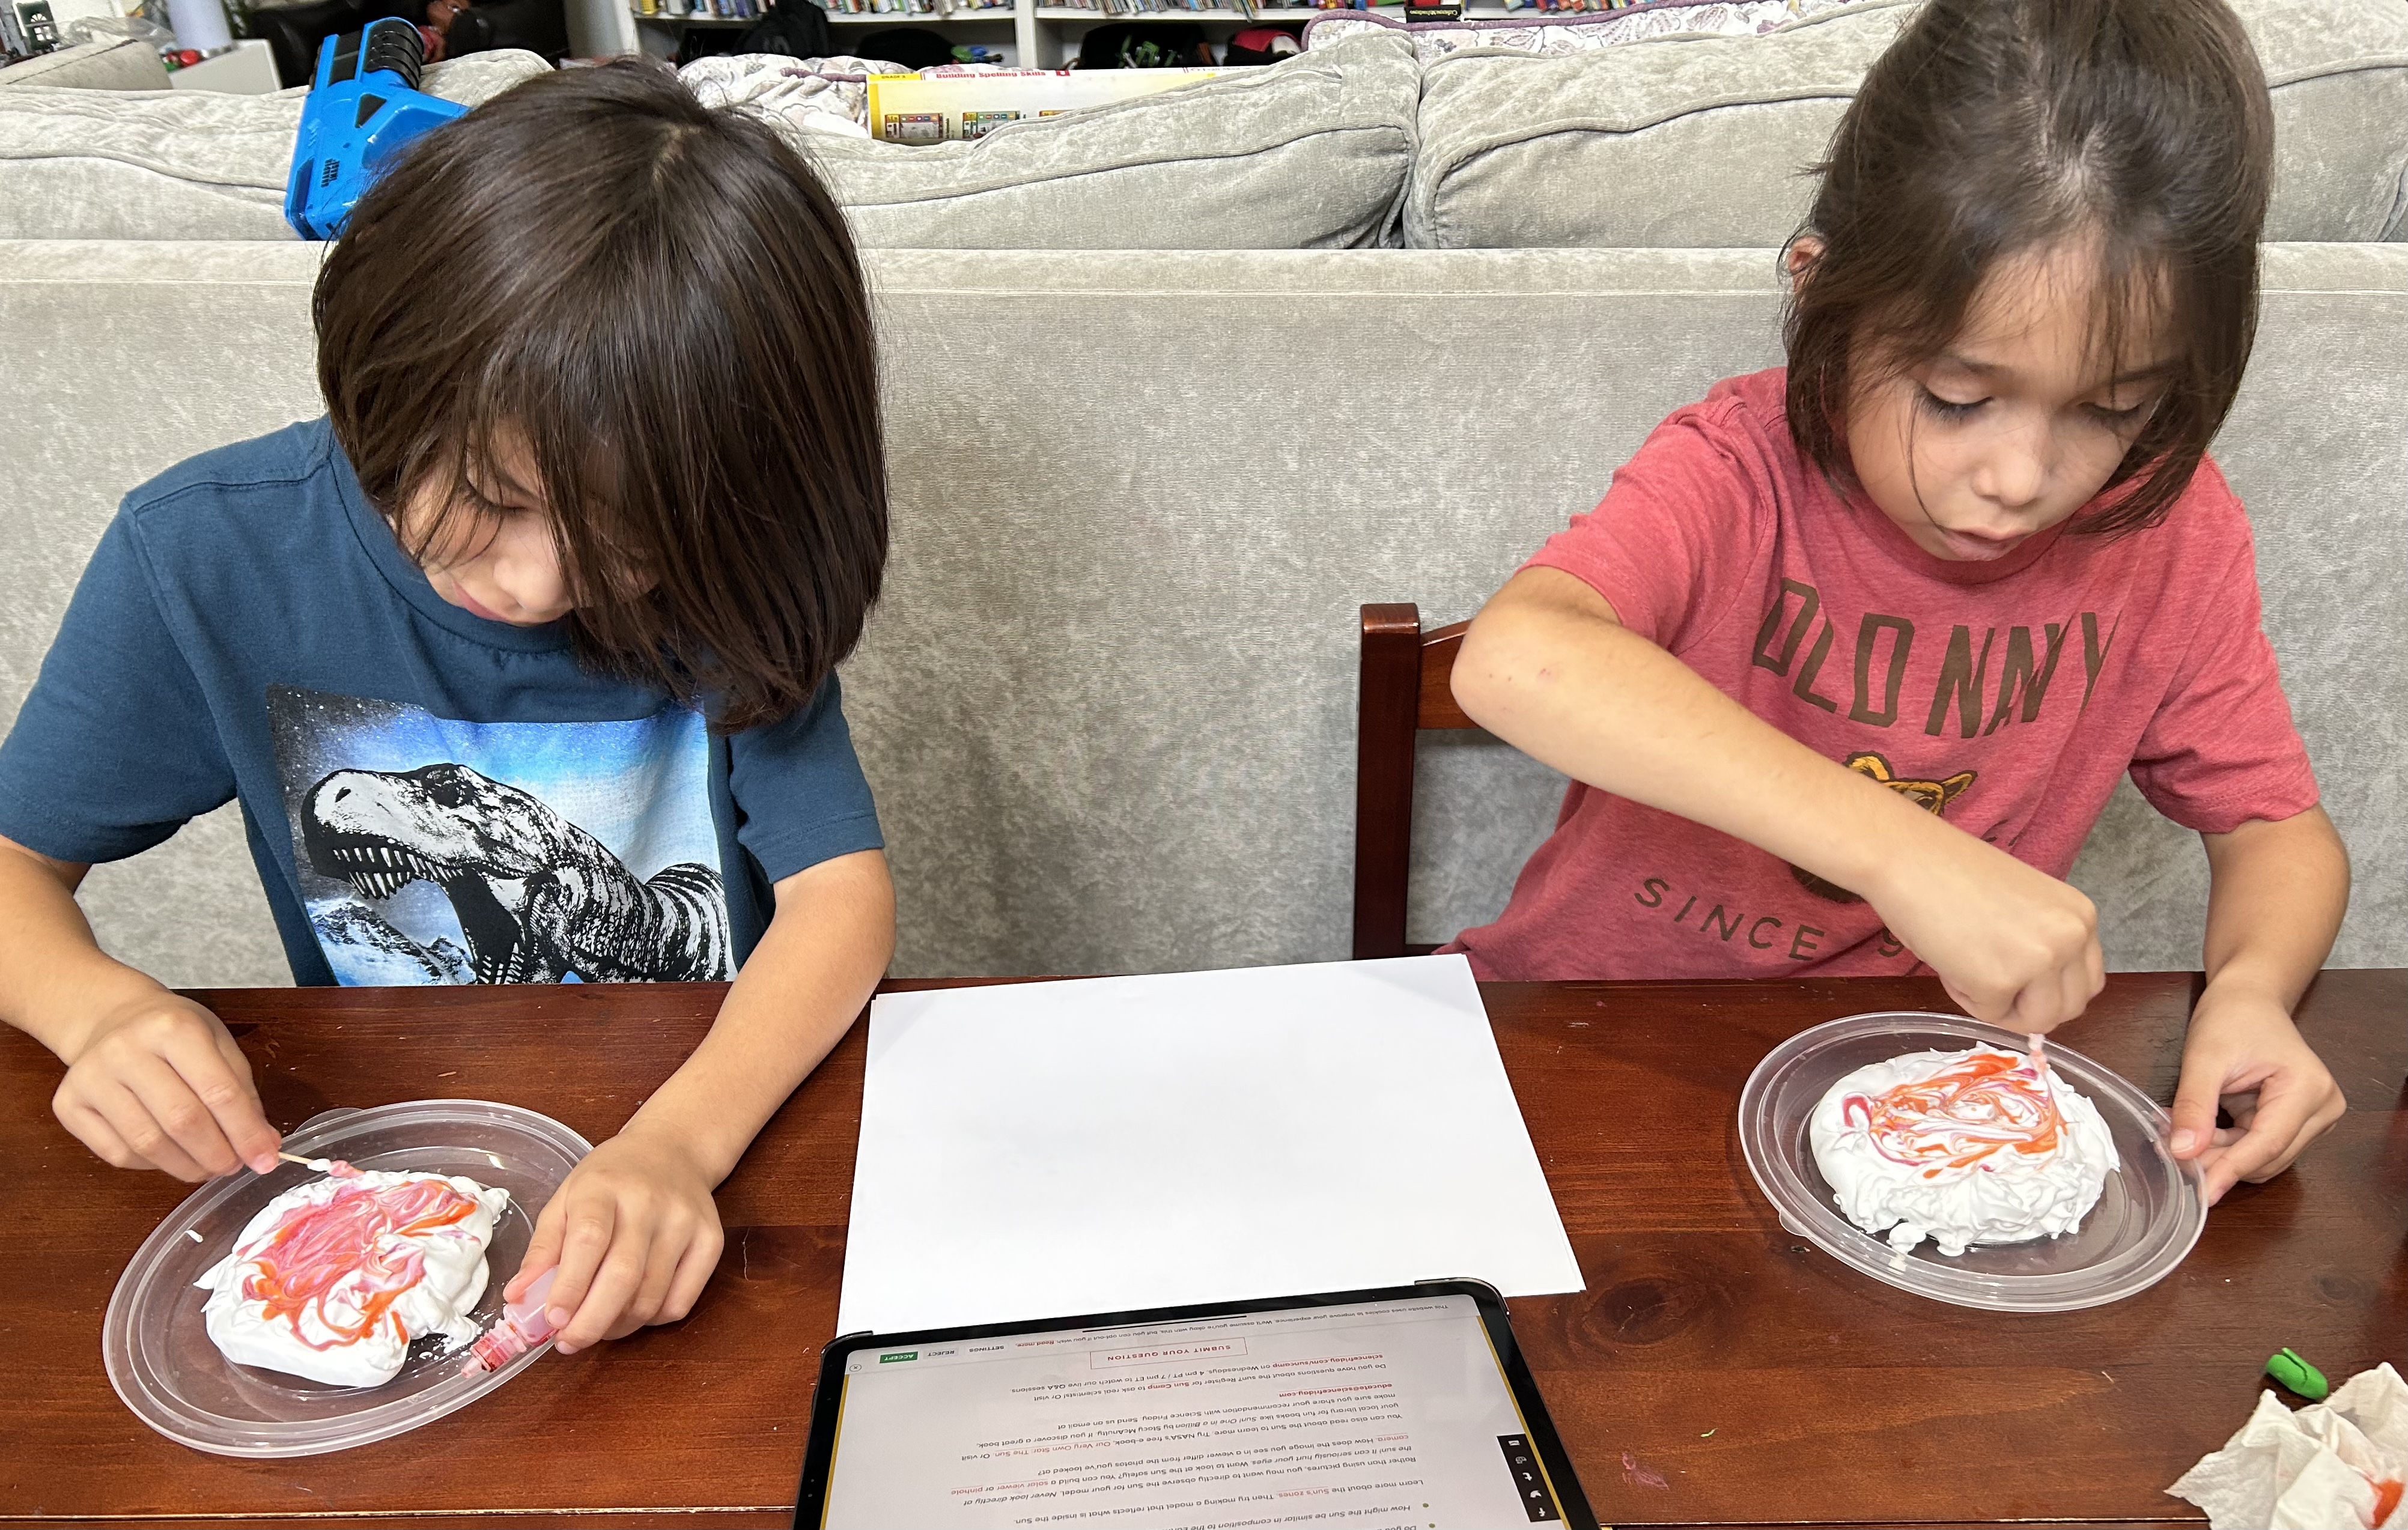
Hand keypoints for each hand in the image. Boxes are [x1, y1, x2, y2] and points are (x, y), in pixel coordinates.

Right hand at [52, 990, 279, 1180]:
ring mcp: (91, 1078)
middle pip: (181, 1120)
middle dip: (217, 1154)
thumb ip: (243, 1094)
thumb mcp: (218, 1044)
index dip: (246, 1133)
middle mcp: (126, 1050)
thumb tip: (263, 1146)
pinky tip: (170, 1155)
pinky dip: (152, 1165)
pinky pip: (117, 1154)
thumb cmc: (173, 1033)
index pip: (218, 1091)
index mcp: (173, 1028)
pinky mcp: (68, 1104)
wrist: (111, 1018)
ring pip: (147, 1144)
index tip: (265, 1159)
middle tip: (235, 1166)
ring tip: (208, 1166)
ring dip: (187, 1166)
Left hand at [508, 1123, 722, 1352]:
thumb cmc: (610, 1180)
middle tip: (570, 1342)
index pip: (589, 1240)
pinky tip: (632, 1309)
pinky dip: (651, 1319)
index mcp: (604, 1186)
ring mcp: (685, 1222)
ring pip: (651, 1297)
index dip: (570, 1286)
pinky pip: (680, 1302)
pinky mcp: (711, 1241)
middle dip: (592, 1321)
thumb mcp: (565, 1199)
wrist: (673, 1151)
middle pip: (623, 1275)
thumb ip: (542, 1249)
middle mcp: (649, 1202)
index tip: (553, 1320)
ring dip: (618, 1326)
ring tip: (596, 1325)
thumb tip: (518, 1298)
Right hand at [1865, 817, 2103, 1032]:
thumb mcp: (2024, 906)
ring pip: (2036, 1021)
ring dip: (2002, 1008)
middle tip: (1992, 984)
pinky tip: (1948, 961)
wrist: (1908, 856)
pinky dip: (1964, 997)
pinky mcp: (1998, 981)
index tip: (2022, 985)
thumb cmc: (1950, 872)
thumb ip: (2043, 941)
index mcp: (2080, 916)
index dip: (2051, 992)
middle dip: (2029, 1007)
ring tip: (1968, 969)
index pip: (2088, 982)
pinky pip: (1988, 1015)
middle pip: (2069, 1008)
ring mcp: (2038, 961)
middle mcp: (2071, 937)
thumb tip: (2038, 992)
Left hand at [2170, 984, 2344, 1204]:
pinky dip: (2225, 1145)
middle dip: (2219, 1160)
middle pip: (2266, 1157)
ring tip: (2180, 1136)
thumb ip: (2194, 1105)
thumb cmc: (2232, 1017)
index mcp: (2308, 1090)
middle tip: (2171, 1153)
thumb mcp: (2204, 1057)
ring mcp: (2310, 1118)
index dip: (2229, 1170)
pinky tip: (2195, 1134)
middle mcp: (2320, 1109)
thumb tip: (2181, 1151)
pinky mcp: (2293, 1122)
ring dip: (2220, 1153)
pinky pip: (2256, 1146)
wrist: (2248, 999)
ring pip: (2260, 1158)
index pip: (2267, 1145)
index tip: (2200, 1192)